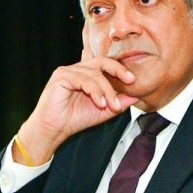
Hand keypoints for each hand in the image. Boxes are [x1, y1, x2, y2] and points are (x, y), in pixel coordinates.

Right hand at [13, 56, 139, 163]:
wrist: (54, 130)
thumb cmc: (74, 119)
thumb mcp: (104, 110)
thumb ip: (119, 102)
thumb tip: (137, 95)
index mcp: (86, 74)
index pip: (105, 64)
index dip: (120, 69)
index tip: (134, 80)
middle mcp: (76, 69)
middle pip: (101, 62)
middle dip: (118, 70)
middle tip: (130, 81)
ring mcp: (67, 71)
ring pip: (94, 74)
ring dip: (106, 90)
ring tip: (112, 105)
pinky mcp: (60, 77)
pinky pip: (83, 79)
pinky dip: (94, 91)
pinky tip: (99, 102)